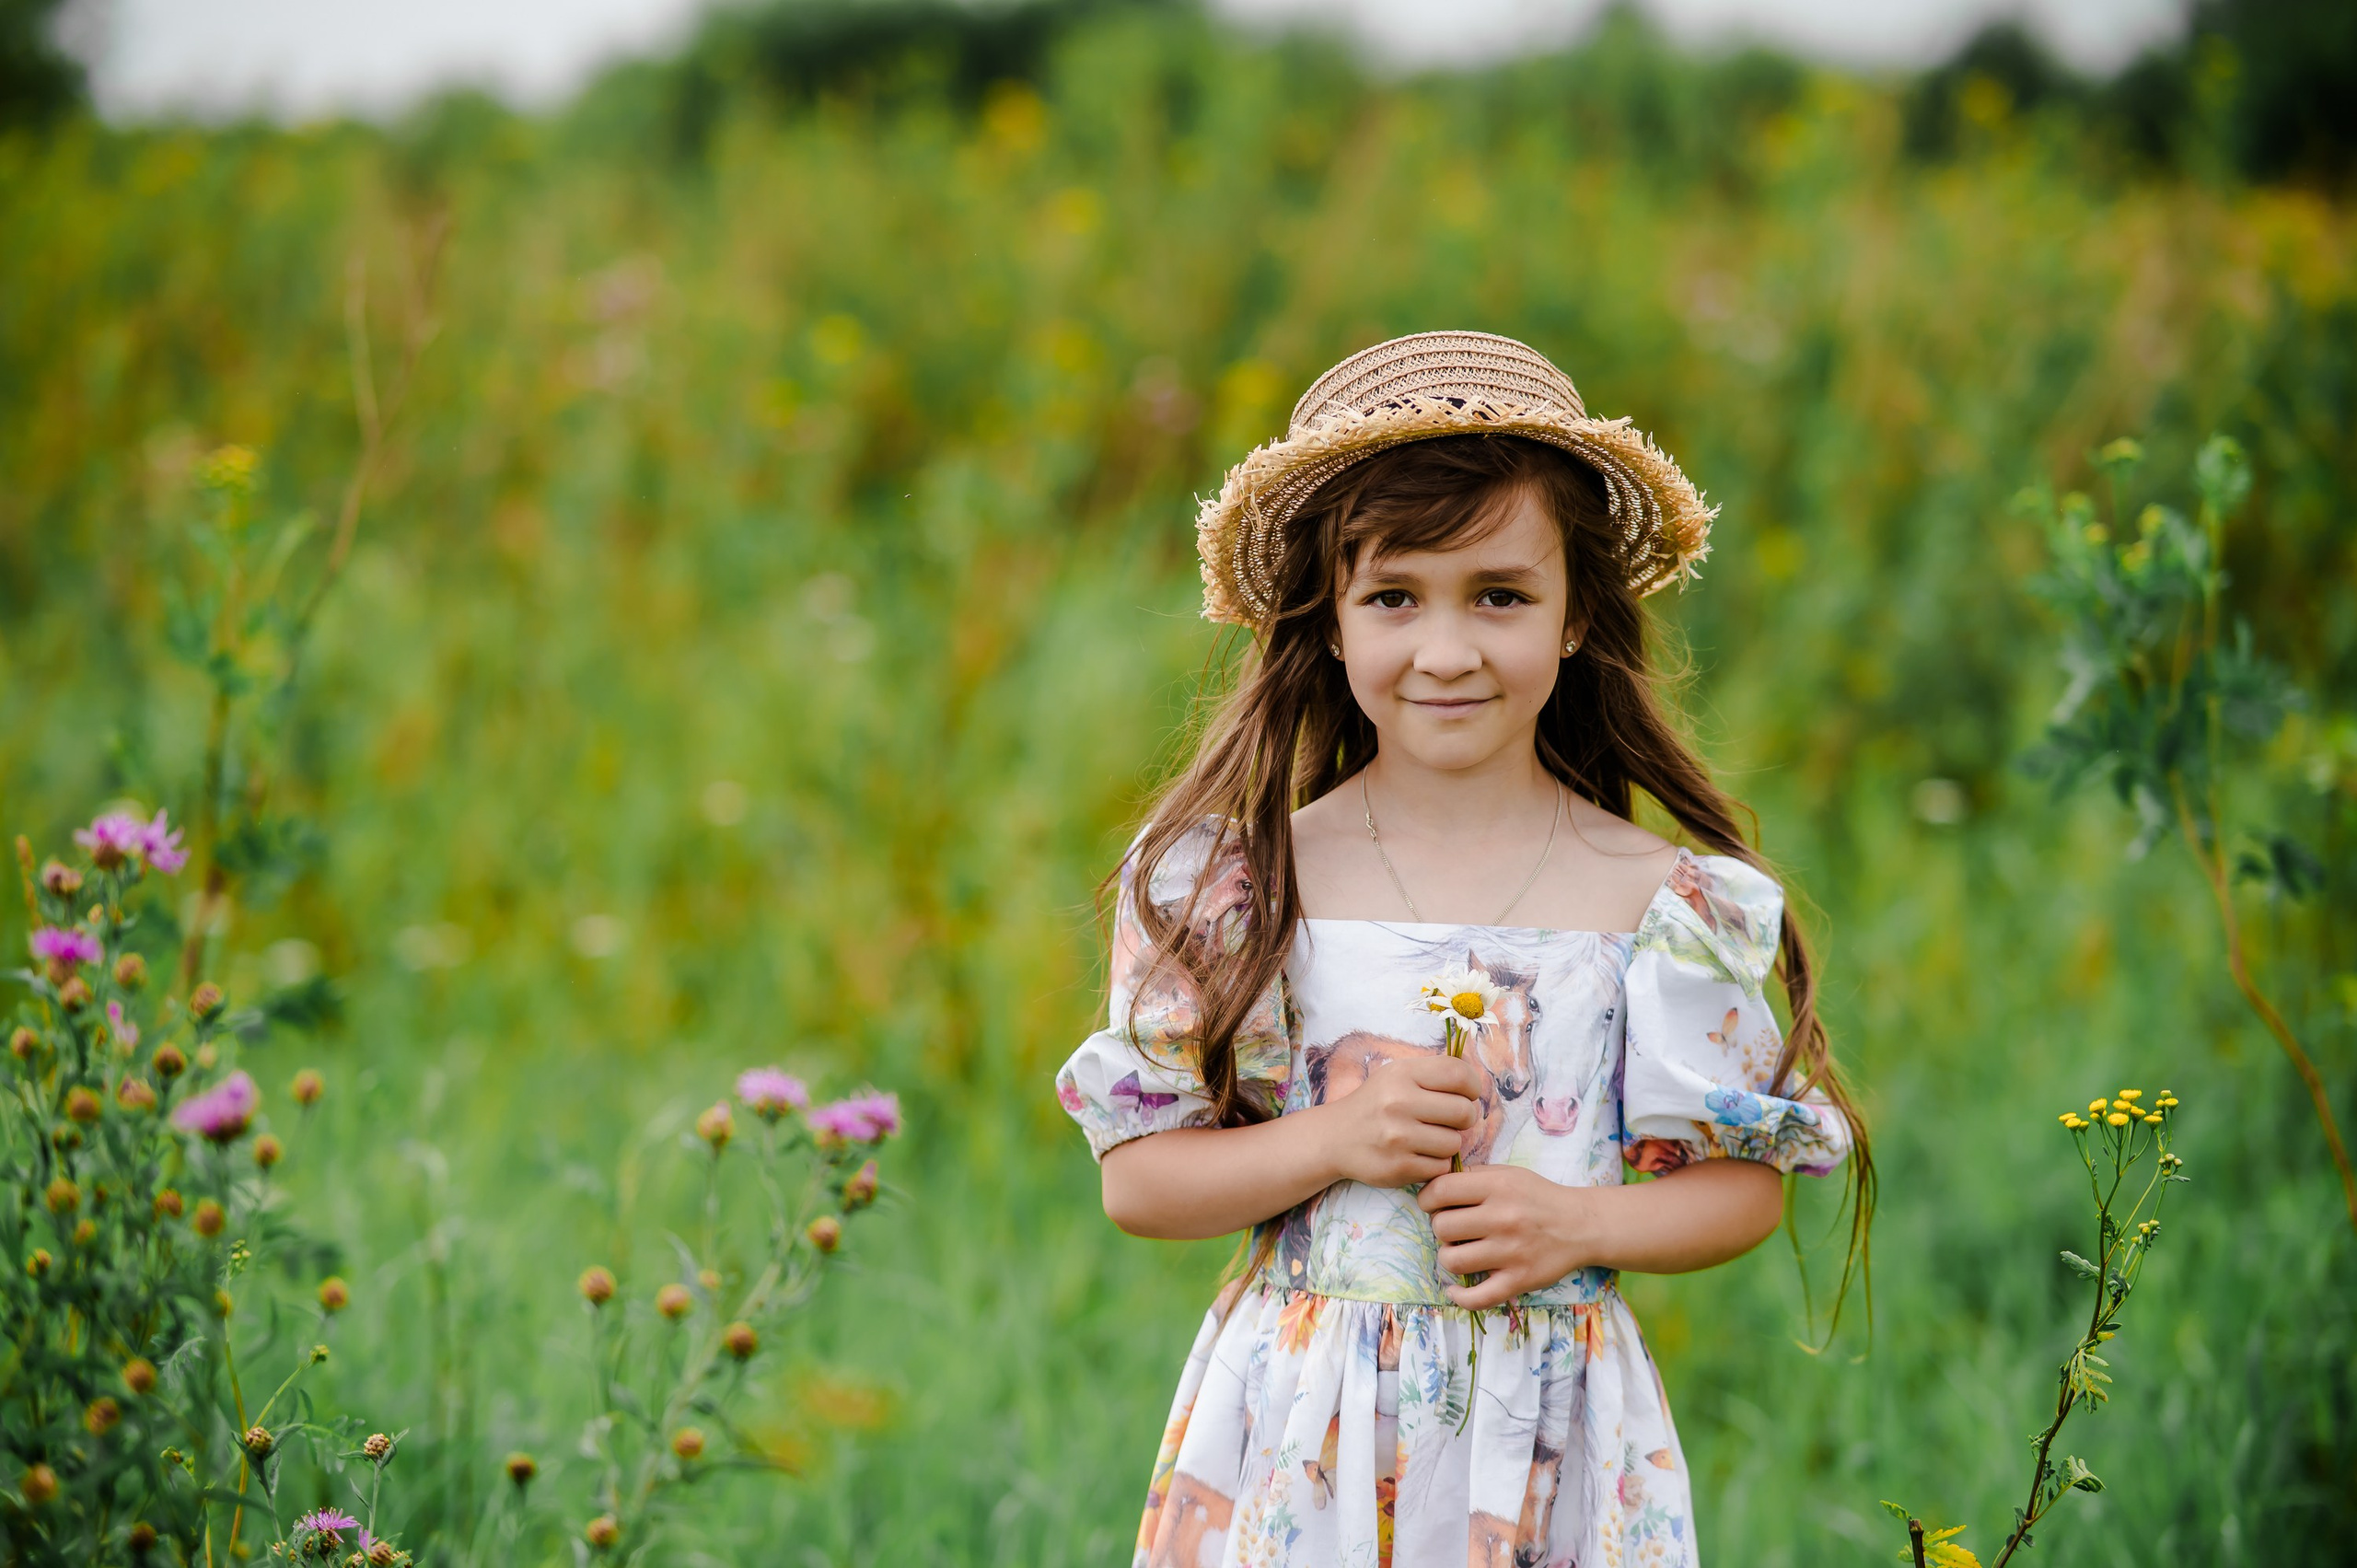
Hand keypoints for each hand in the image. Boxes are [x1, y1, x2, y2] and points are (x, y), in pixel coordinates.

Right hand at [1316, 1054, 1484, 1189]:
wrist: (1336, 1138)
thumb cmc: (1376, 1104)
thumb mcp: (1398, 1075)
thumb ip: (1435, 1073)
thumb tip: (1476, 1079)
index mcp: (1402, 1074)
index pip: (1459, 1074)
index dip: (1471, 1086)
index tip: (1464, 1094)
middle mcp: (1398, 1102)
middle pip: (1464, 1111)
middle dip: (1463, 1118)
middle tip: (1448, 1120)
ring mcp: (1398, 1137)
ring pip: (1455, 1143)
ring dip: (1448, 1143)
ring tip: (1428, 1138)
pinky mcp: (1398, 1167)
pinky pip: (1441, 1167)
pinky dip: (1436, 1163)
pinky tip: (1419, 1154)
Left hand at [1418, 1165, 1589, 1309]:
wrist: (1581, 1226)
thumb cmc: (1538, 1197)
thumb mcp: (1508, 1174)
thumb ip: (1472, 1176)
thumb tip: (1434, 1184)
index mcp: (1498, 1187)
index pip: (1441, 1191)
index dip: (1428, 1198)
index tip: (1433, 1204)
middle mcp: (1503, 1219)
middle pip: (1442, 1227)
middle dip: (1441, 1227)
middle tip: (1454, 1228)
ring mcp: (1511, 1253)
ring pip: (1452, 1260)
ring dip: (1449, 1256)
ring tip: (1461, 1251)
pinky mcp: (1519, 1280)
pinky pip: (1477, 1297)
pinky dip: (1459, 1296)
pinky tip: (1455, 1288)